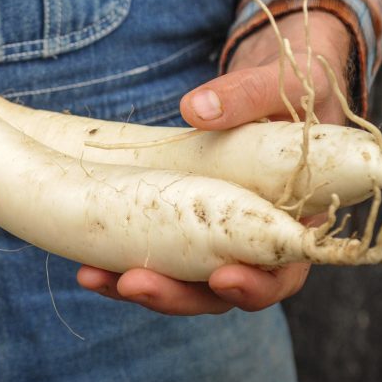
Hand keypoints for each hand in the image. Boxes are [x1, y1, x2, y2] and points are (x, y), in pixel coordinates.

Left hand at [77, 11, 352, 314]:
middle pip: (220, 292)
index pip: (282, 274)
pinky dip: (119, 264)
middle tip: (136, 284)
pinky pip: (151, 255)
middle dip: (177, 294)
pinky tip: (87, 265)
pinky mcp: (176, 227)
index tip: (224, 277)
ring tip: (95, 278)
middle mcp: (252, 242)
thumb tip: (196, 107)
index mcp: (294, 222)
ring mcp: (211, 239)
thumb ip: (246, 96)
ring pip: (180, 282)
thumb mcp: (276, 86)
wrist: (261, 91)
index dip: (256, 284)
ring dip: (138, 286)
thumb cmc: (284, 91)